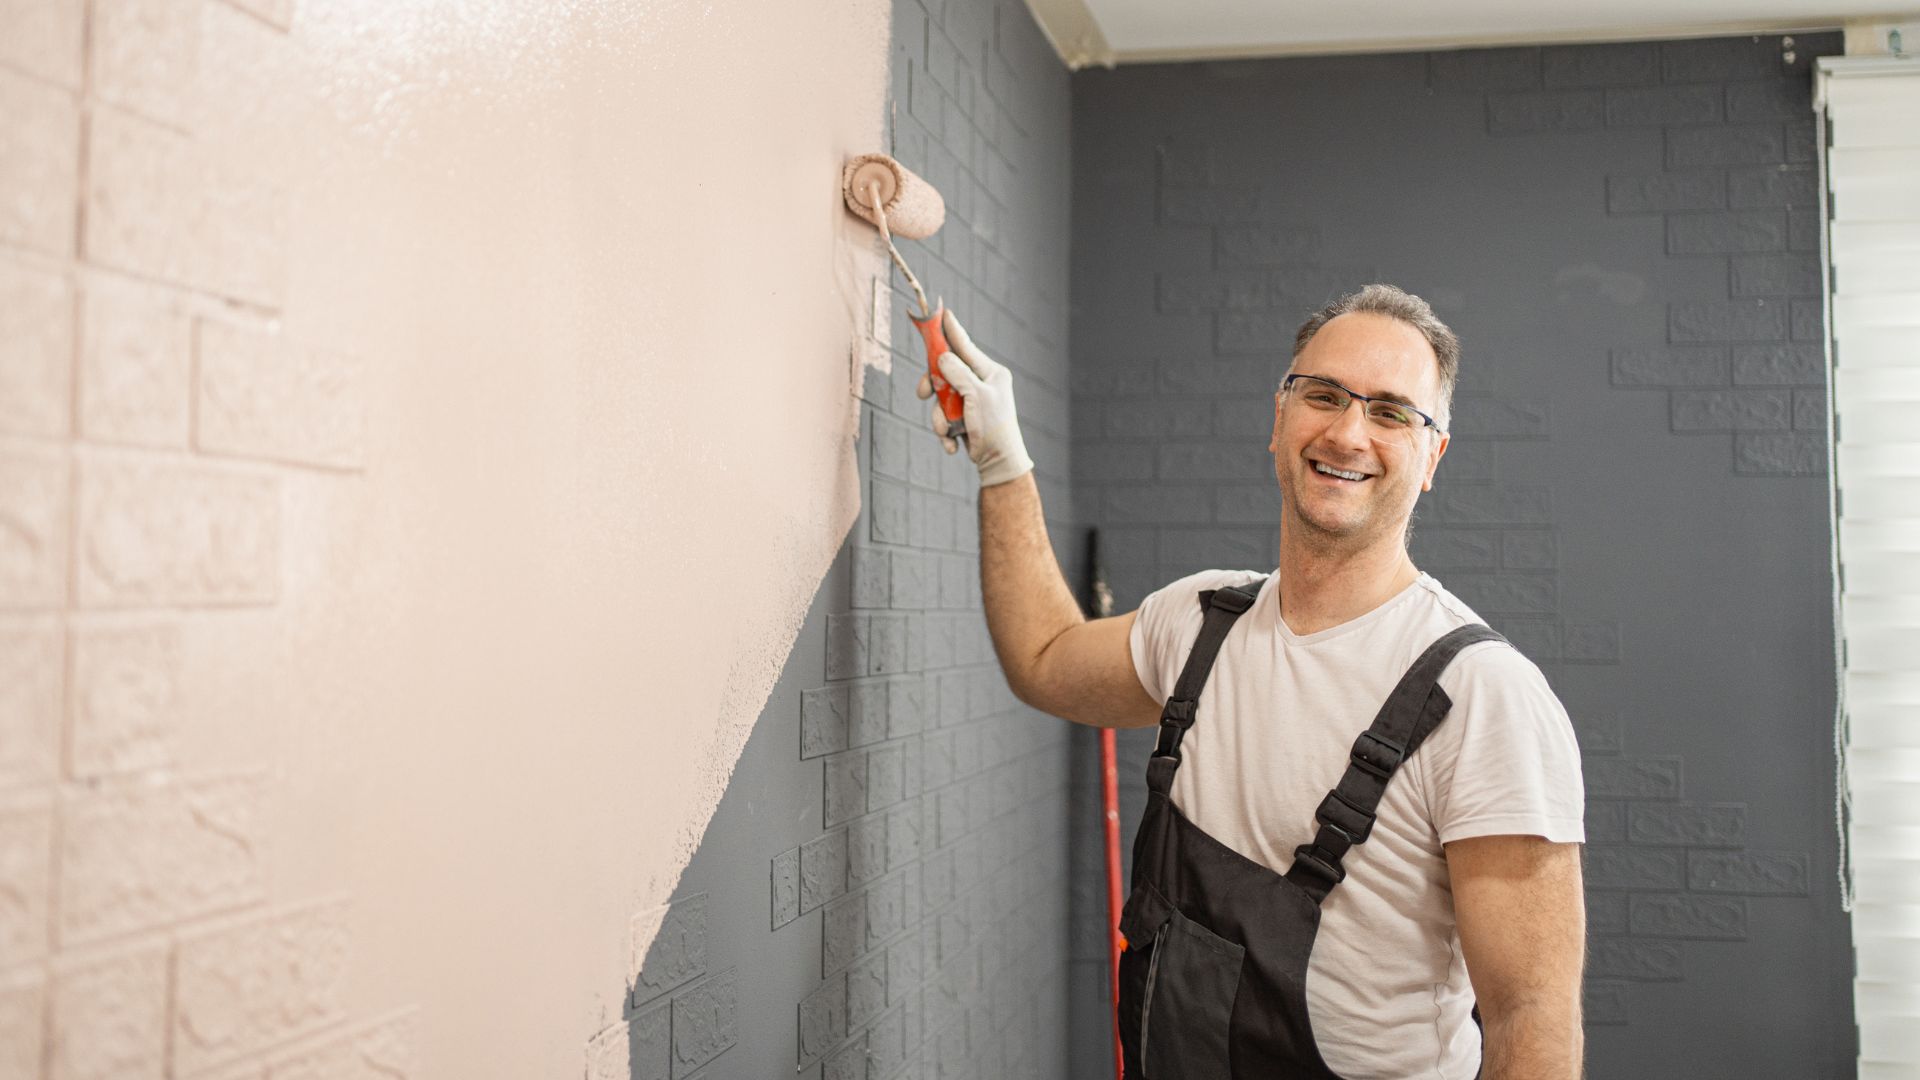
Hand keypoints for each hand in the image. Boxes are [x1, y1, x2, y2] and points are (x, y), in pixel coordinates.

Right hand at [916, 308, 1034, 486]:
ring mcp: (971, 401)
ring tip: (948, 432)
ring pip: (941, 399)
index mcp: (990, 372)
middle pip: (946, 372)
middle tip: (923, 393)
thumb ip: (959, 374)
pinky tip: (954, 444)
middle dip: (933, 387)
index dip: (950, 330)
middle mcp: (980, 383)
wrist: (998, 462)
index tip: (941, 312)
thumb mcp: (976, 396)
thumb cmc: (994, 427)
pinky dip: (946, 432)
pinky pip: (944, 417)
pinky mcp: (963, 418)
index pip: (965, 346)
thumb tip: (943, 357)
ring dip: (940, 418)